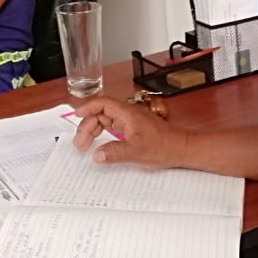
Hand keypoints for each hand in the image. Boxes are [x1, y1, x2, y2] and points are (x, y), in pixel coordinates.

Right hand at [73, 97, 189, 167]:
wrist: (181, 149)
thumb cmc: (164, 146)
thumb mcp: (136, 152)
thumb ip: (114, 152)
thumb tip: (97, 154)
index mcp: (128, 113)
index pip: (103, 103)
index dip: (88, 107)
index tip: (76, 115)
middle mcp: (128, 114)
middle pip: (101, 112)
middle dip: (87, 125)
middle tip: (80, 143)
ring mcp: (131, 120)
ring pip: (106, 119)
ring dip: (94, 129)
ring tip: (86, 144)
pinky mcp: (134, 128)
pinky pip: (113, 126)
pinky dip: (103, 133)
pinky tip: (100, 143)